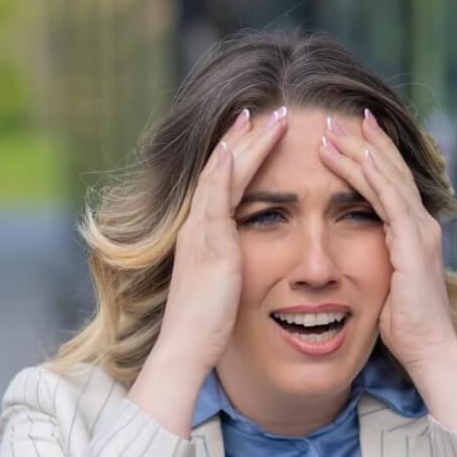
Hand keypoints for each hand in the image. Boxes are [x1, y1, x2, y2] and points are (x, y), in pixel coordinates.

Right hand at [131, 108, 290, 434]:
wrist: (186, 348)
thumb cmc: (207, 329)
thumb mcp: (223, 290)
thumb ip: (231, 270)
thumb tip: (241, 268)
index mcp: (203, 235)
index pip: (224, 183)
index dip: (242, 155)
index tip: (261, 131)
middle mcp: (197, 225)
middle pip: (222, 167)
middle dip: (245, 137)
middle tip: (269, 108)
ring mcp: (199, 230)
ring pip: (222, 172)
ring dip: (246, 141)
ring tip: (270, 114)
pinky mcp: (208, 242)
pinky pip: (218, 194)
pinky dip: (231, 167)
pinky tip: (244, 144)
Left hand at [319, 111, 456, 429]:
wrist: (428, 349)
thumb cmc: (404, 324)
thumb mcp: (383, 281)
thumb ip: (374, 258)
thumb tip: (350, 249)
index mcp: (413, 230)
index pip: (389, 181)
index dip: (370, 153)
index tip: (345, 131)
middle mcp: (421, 223)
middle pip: (390, 169)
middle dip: (363, 140)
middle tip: (336, 115)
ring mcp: (420, 231)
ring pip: (388, 178)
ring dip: (360, 150)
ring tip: (333, 129)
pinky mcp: (414, 244)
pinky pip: (390, 201)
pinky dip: (372, 176)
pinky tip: (356, 156)